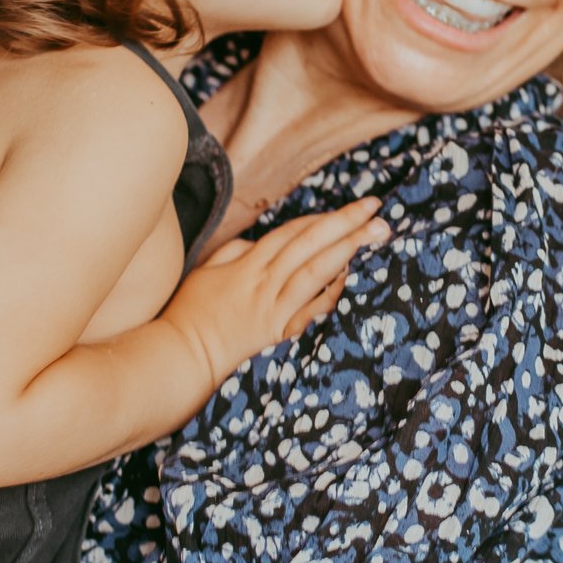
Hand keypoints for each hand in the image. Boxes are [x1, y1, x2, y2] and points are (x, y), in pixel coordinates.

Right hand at [164, 195, 389, 387]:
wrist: (185, 354)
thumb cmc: (191, 311)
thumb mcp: (207, 269)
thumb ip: (237, 250)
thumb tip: (262, 242)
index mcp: (249, 265)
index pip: (293, 233)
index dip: (324, 217)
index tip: (353, 207)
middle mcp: (266, 284)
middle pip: (310, 246)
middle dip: (346, 225)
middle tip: (377, 209)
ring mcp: (275, 310)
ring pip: (316, 274)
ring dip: (348, 251)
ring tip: (376, 234)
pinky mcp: (279, 334)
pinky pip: (313, 310)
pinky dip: (333, 292)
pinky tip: (351, 277)